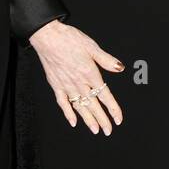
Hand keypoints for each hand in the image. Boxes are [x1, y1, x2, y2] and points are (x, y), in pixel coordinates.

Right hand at [28, 20, 124, 134]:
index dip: (113, 109)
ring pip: (79, 106)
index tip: (118, 119)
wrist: (48, 37)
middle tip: (108, 130)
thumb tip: (120, 68)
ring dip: (88, 119)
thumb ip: (106, 60)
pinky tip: (73, 121)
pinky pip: (63, 102)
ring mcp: (66, 85)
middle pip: (93, 105)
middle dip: (102, 119)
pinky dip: (68, 113)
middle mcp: (79, 82)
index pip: (105, 96)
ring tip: (95, 130)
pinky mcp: (56, 85)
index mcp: (90, 73)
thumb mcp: (92, 47)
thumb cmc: (70, 39)